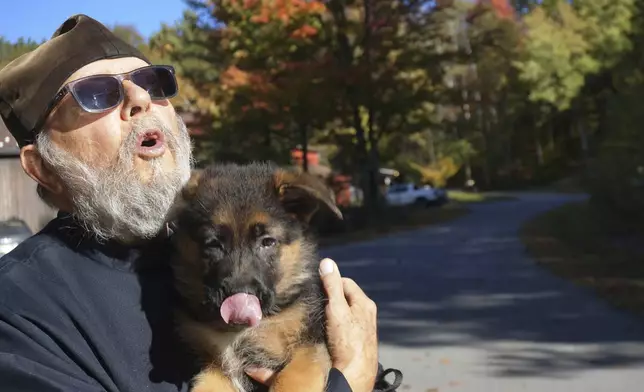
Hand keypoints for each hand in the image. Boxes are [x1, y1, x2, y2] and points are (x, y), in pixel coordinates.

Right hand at [319, 258, 378, 391]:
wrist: (355, 372)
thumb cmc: (348, 341)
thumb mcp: (337, 308)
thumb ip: (332, 285)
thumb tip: (327, 262)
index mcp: (364, 303)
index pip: (345, 282)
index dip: (330, 281)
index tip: (317, 287)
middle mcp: (366, 314)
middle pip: (344, 297)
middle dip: (330, 298)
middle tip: (316, 303)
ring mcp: (362, 328)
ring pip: (343, 312)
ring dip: (331, 313)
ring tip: (319, 318)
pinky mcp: (356, 341)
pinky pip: (343, 326)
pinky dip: (333, 326)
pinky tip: (326, 332)